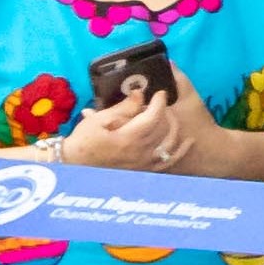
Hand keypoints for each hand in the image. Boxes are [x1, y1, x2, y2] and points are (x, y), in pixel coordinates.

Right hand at [58, 87, 194, 172]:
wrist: (76, 165)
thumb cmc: (84, 140)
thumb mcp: (99, 120)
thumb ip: (123, 108)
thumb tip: (139, 93)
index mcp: (128, 138)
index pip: (153, 116)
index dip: (159, 102)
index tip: (160, 93)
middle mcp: (140, 153)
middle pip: (164, 128)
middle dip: (166, 112)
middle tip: (161, 102)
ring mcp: (143, 163)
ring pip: (169, 143)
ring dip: (174, 127)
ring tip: (172, 116)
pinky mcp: (143, 171)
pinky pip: (168, 162)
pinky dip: (180, 152)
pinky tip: (188, 142)